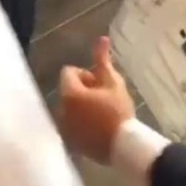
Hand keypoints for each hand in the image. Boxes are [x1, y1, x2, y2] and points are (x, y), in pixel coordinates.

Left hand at [59, 37, 135, 164]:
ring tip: (102, 114)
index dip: (86, 75)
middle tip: (104, 100)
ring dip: (81, 107)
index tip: (101, 85)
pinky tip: (98, 128)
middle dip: (83, 91)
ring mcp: (64, 128)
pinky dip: (81, 123)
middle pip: (68, 90)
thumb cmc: (119, 112)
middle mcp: (61, 110)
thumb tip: (102, 38)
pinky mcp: (70, 142)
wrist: (124, 147)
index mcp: (69, 94)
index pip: (69, 72)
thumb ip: (103, 60)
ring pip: (70, 108)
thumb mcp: (113, 82)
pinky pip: (72, 125)